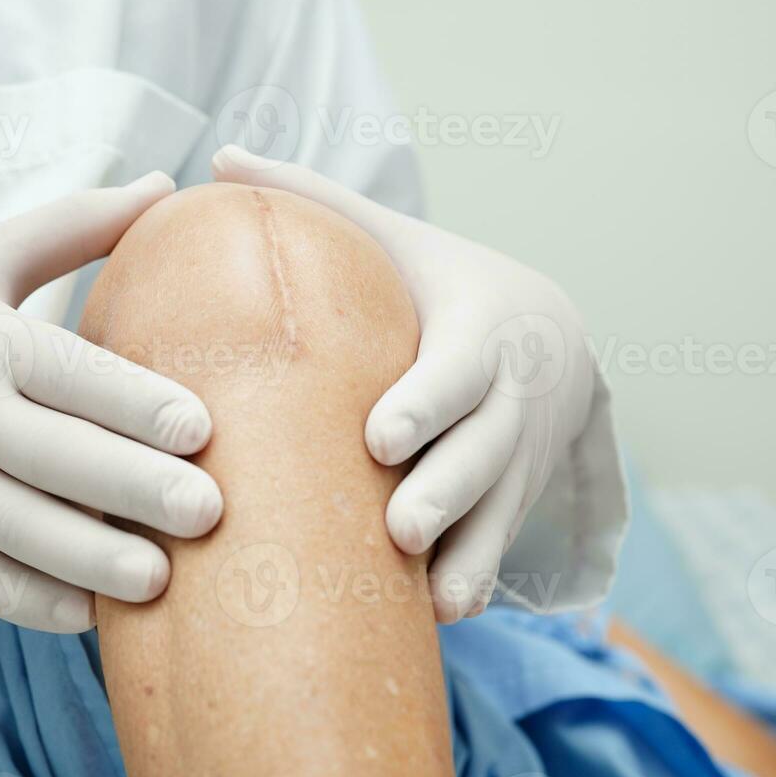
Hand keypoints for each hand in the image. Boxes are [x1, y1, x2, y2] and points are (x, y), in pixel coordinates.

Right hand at [0, 173, 221, 631]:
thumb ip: (74, 226)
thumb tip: (166, 184)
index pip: (72, 376)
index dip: (135, 404)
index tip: (202, 429)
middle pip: (59, 460)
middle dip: (135, 489)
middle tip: (208, 512)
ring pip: (22, 533)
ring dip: (90, 560)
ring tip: (160, 580)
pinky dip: (30, 601)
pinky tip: (88, 616)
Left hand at [213, 148, 595, 621]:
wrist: (557, 335)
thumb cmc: (449, 286)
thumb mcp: (399, 242)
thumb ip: (318, 203)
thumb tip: (218, 158)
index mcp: (478, 332)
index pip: (455, 372)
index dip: (425, 405)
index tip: (378, 436)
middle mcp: (511, 403)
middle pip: (484, 455)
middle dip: (445, 493)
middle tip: (396, 528)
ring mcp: (520, 462)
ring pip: (500, 517)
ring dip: (468, 557)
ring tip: (430, 600)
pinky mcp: (517, 505)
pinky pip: (499, 552)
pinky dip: (473, 581)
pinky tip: (432, 618)